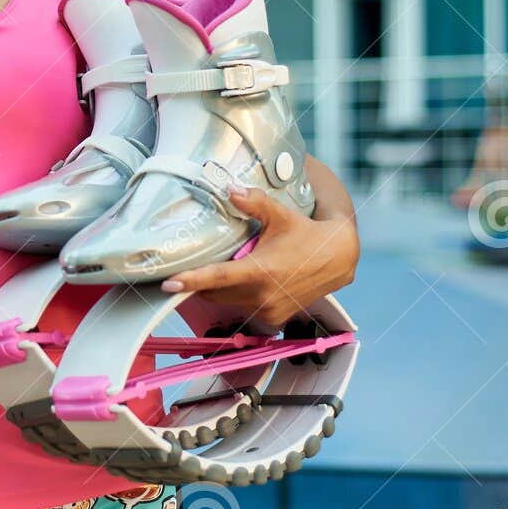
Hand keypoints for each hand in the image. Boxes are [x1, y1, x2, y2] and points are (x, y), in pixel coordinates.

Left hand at [159, 183, 358, 326]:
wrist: (338, 259)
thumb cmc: (307, 235)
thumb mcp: (281, 215)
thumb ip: (254, 202)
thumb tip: (230, 188)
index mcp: (260, 272)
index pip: (218, 278)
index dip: (191, 281)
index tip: (169, 284)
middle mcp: (262, 297)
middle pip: (215, 292)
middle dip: (201, 281)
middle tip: (192, 265)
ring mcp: (268, 311)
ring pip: (227, 302)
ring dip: (219, 289)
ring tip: (227, 268)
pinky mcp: (273, 319)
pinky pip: (242, 309)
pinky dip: (237, 297)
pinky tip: (245, 281)